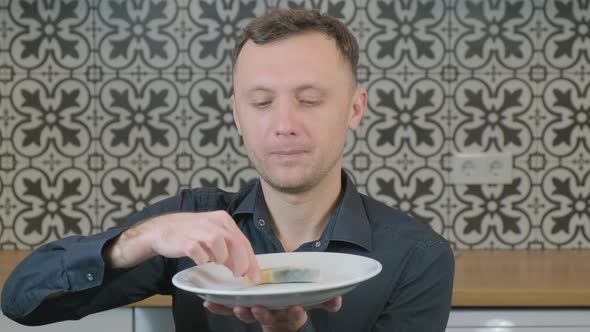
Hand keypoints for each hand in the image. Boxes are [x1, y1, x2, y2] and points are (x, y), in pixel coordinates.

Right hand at [104, 211, 259, 281]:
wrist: (162, 229)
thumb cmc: (190, 233)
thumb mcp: (213, 235)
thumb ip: (228, 248)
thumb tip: (242, 267)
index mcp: (223, 220)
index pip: (243, 241)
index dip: (251, 260)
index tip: (255, 276)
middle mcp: (213, 223)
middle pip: (236, 244)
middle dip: (242, 263)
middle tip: (240, 276)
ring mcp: (199, 231)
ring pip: (220, 247)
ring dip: (221, 259)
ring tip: (216, 262)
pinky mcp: (186, 242)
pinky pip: (200, 255)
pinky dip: (203, 260)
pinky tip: (201, 260)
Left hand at [203, 296, 341, 331]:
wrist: (280, 321)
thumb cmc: (294, 309)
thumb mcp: (312, 305)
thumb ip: (325, 302)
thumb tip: (339, 300)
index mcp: (291, 315)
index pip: (295, 316)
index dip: (295, 313)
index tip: (295, 308)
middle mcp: (274, 317)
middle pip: (268, 317)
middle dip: (263, 313)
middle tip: (258, 308)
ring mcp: (258, 314)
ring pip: (249, 315)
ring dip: (242, 311)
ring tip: (237, 306)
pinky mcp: (244, 310)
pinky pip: (230, 310)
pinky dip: (219, 308)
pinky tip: (208, 302)